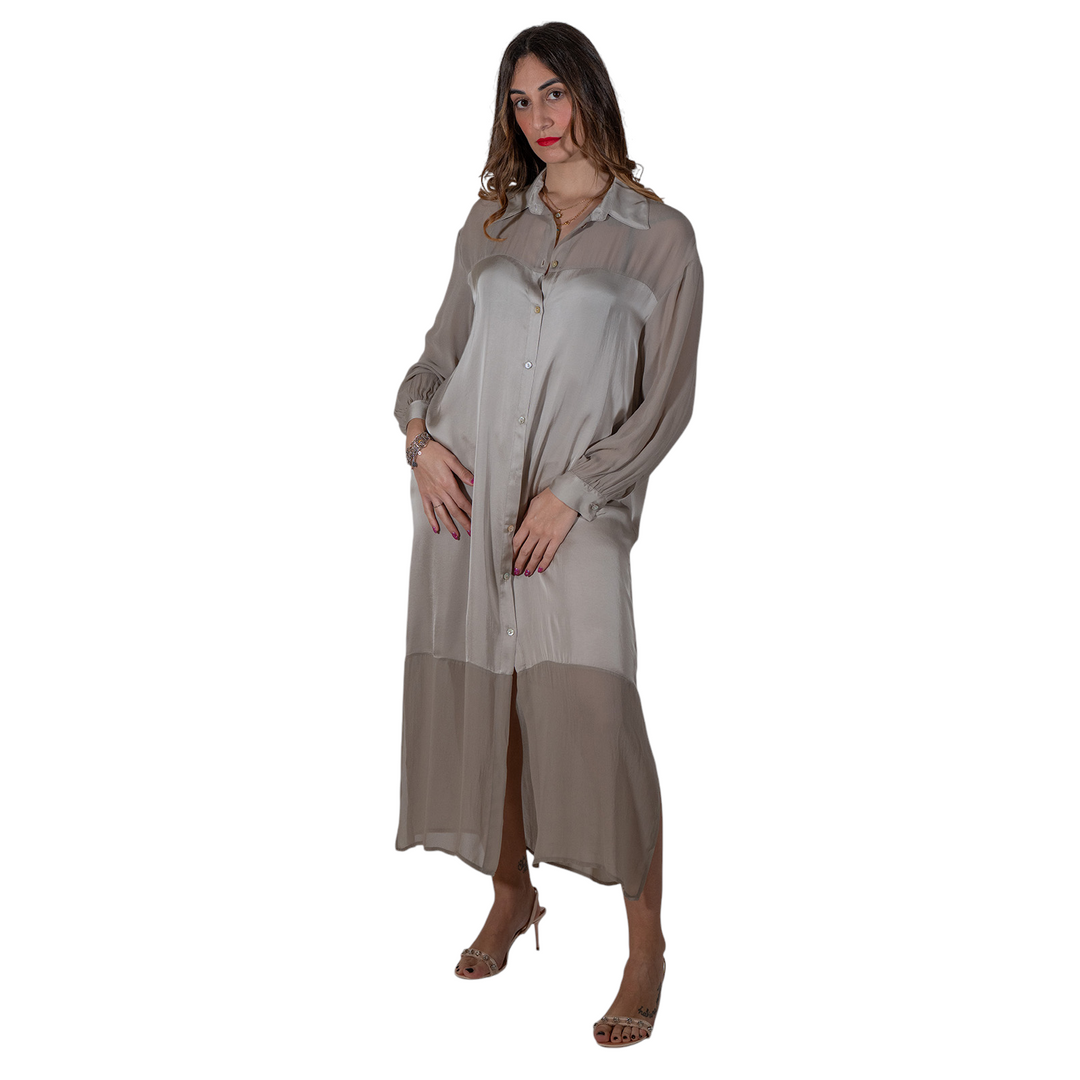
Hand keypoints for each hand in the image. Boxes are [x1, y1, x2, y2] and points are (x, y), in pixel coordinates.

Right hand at [407, 418, 473, 538]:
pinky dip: (432, 520)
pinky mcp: (424, 494)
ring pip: (442, 514)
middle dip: (463, 522)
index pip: (462, 501)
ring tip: (456, 535)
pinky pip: (428, 510)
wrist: (417, 450)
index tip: (477, 518)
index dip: (470, 511)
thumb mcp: (451, 459)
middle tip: (471, 531)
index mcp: (448, 483)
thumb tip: (474, 482)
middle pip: (453, 511)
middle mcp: (439, 492)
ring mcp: (431, 494)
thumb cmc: (435, 453)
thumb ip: (463, 472)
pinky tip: (436, 529)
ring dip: (450, 525)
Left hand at [512, 487, 578, 575]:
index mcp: (527, 522)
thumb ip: (527, 516)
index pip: (516, 542)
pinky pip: (549, 554)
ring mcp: (546, 536)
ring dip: (530, 565)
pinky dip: (544, 562)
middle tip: (516, 571)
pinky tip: (541, 569)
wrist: (566, 495)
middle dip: (519, 563)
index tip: (510, 559)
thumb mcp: (533, 504)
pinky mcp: (557, 538)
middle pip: (524, 551)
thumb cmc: (550, 496)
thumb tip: (523, 524)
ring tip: (527, 573)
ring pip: (535, 555)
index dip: (512, 552)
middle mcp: (535, 531)